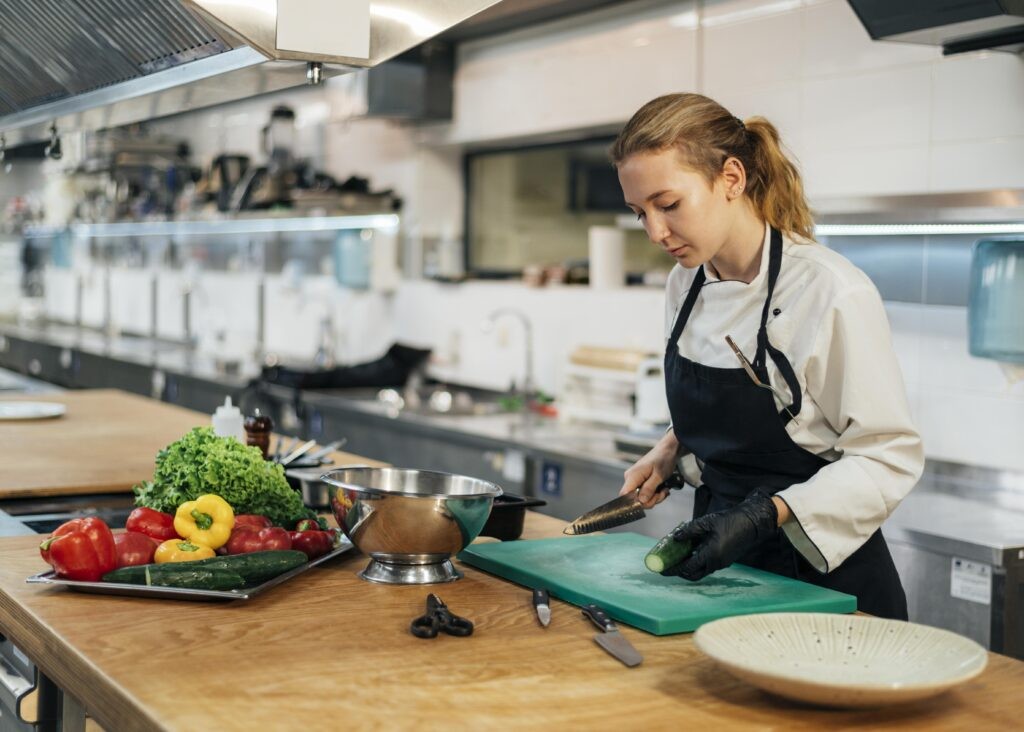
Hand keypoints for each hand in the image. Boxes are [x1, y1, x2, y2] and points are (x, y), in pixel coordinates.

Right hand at [619, 431, 681, 508]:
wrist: (667, 451)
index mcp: (632, 476)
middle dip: (651, 500)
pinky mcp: (640, 482)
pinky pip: (645, 494)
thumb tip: (641, 501)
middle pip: (635, 499)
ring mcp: (635, 481)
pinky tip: (662, 489)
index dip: (635, 503)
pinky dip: (654, 494)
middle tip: (662, 493)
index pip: (625, 495)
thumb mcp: (659, 476)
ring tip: (664, 490)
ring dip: (655, 497)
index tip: (650, 501)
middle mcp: (630, 479)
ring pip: (641, 498)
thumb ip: (649, 489)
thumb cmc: (663, 459)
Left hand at [662, 490, 778, 580]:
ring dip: (688, 567)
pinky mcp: (725, 560)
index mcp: (711, 555)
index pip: (688, 568)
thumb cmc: (730, 521)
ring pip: (701, 570)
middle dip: (679, 572)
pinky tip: (690, 552)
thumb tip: (675, 538)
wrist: (752, 523)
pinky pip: (708, 565)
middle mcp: (716, 563)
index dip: (673, 569)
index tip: (662, 569)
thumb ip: (689, 531)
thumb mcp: (706, 522)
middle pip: (694, 574)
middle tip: (667, 566)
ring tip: (676, 558)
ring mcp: (722, 563)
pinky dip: (697, 562)